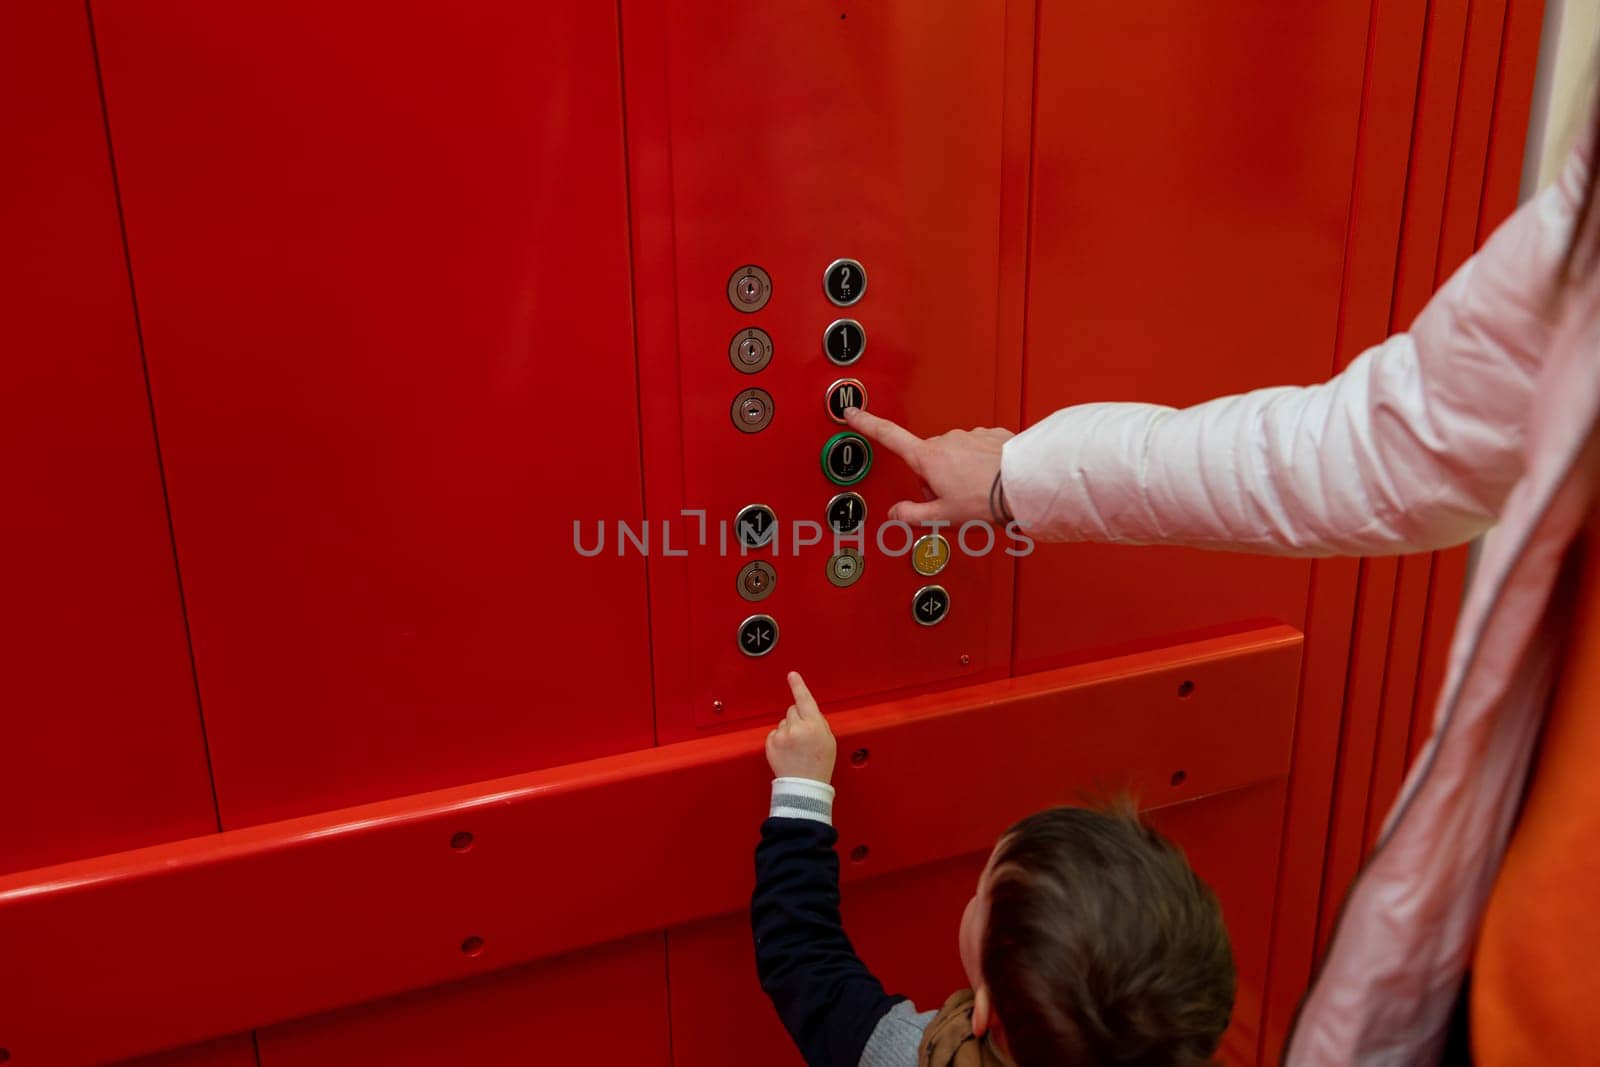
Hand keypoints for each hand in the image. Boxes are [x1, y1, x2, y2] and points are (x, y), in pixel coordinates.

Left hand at [765, 672, 835, 783]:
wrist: (804, 786)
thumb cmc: (819, 765)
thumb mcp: (829, 741)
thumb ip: (820, 723)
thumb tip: (810, 713)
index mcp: (814, 725)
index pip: (804, 699)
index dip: (798, 685)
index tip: (792, 675)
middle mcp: (796, 728)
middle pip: (793, 710)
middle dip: (798, 718)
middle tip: (805, 735)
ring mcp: (782, 736)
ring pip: (783, 722)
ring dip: (789, 729)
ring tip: (796, 747)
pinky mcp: (771, 744)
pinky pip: (775, 733)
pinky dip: (780, 739)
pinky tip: (787, 750)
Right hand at [843, 408, 1012, 524]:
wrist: (1025, 485)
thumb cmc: (986, 501)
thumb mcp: (942, 516)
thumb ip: (912, 515)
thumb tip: (896, 513)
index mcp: (928, 458)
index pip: (888, 436)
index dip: (867, 424)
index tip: (852, 412)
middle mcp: (947, 440)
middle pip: (927, 459)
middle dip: (934, 478)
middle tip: (952, 501)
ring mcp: (970, 435)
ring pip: (954, 456)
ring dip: (959, 472)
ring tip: (977, 493)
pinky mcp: (992, 435)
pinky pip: (977, 451)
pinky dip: (980, 465)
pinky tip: (990, 480)